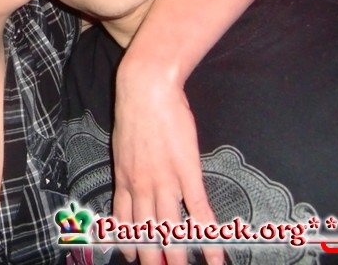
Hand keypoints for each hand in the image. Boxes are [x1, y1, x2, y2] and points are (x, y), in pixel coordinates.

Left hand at [111, 76, 222, 264]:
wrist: (146, 89)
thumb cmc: (134, 110)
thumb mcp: (122, 142)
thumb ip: (127, 163)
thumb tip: (131, 174)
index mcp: (124, 177)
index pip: (123, 220)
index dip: (128, 242)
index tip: (132, 256)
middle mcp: (141, 185)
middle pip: (146, 231)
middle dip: (153, 258)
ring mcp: (165, 181)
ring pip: (170, 229)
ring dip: (178, 256)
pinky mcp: (187, 172)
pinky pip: (198, 211)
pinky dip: (207, 237)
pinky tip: (215, 256)